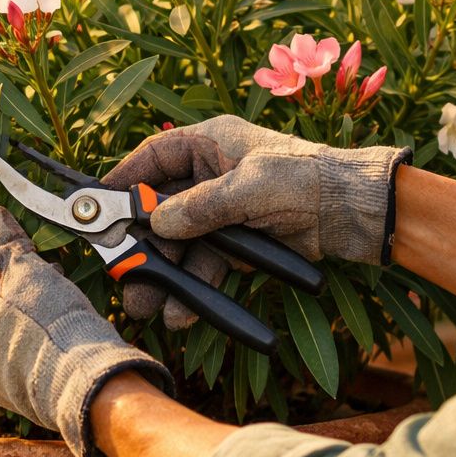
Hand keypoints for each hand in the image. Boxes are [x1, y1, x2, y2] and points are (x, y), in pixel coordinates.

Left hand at [0, 207, 172, 456]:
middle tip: (11, 241)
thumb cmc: (54, 331)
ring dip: (10, 288)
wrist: (93, 389)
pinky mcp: (23, 385)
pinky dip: (24, 313)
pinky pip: (13, 340)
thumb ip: (6, 245)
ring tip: (38, 263)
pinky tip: (52, 295)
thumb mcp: (29, 276)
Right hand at [101, 115, 409, 327]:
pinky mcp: (237, 243)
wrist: (359, 212)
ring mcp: (222, 212)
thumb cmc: (309, 179)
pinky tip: (184, 312)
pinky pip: (204, 266)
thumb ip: (200, 207)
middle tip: (122, 278)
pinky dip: (194, 289)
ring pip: (178, 246)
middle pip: (159, 212)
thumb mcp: (251, 187)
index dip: (121, 184)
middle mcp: (209, 176)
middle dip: (141, 248)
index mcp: (209, 145)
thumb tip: (155, 221)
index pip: (151, 159)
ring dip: (164, 277)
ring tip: (149, 306)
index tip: (96, 211)